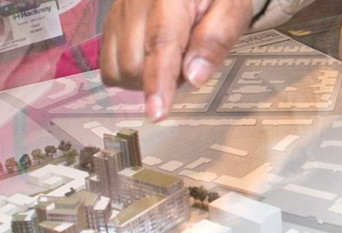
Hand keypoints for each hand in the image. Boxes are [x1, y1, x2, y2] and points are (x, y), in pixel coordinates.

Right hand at [100, 0, 251, 120]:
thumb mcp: (231, 8)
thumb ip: (216, 38)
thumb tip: (194, 77)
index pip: (160, 43)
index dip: (158, 82)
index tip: (157, 112)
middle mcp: (136, 1)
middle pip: (135, 64)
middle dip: (164, 78)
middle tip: (189, 59)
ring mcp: (119, 12)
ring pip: (119, 70)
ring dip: (146, 78)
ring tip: (172, 56)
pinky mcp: (111, 23)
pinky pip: (109, 66)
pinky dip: (129, 74)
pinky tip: (150, 59)